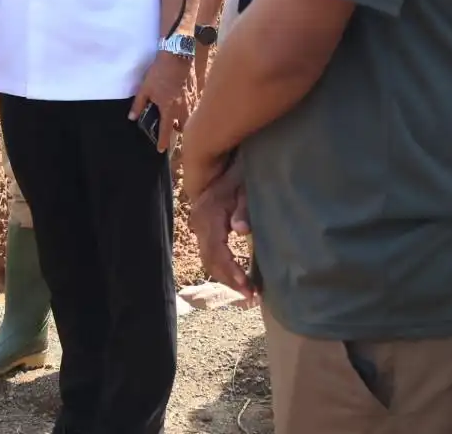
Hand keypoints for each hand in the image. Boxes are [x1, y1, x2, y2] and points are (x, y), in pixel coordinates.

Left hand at [129, 54, 190, 152]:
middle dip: (177, 134)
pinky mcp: (195, 92)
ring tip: (177, 125)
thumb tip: (131, 118)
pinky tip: (185, 109)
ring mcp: (191, 100)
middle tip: (171, 137)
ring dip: (184, 123)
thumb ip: (138, 104)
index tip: (161, 150)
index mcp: (169, 108)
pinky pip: (193, 108)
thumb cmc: (159, 73)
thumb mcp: (144, 88)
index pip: (166, 130)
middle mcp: (182, 108)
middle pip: (182, 127)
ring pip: (189, 118)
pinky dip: (190, 112)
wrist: (177, 56)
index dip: (163, 141)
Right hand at [189, 154, 256, 299]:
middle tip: (251, 296)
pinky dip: (222, 266)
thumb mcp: (247, 186)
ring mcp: (199, 222)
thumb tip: (242, 231)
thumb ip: (245, 208)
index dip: (232, 272)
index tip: (249, 287)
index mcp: (209, 213)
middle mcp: (200, 220)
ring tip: (247, 290)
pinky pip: (209, 250)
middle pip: (209, 259)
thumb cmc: (241, 171)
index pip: (216, 251)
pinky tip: (238, 274)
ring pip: (207, 257)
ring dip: (225, 276)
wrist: (224, 155)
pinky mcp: (204, 224)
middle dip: (229, 280)